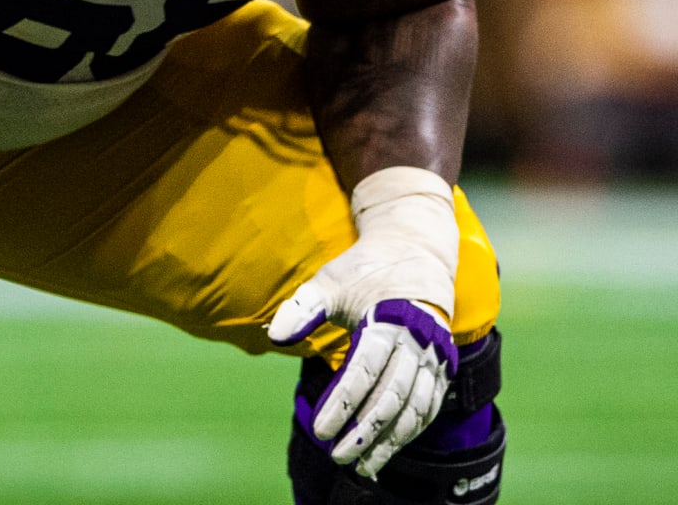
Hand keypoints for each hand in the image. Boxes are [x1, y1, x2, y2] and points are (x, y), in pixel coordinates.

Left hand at [266, 166, 459, 477]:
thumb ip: (304, 308)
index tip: (321, 429)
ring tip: (362, 466)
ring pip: (414, 409)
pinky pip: (428, 407)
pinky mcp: (441, 367)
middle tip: (336, 455)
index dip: (343, 404)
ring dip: (390, 441)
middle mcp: (417, 342)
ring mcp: (433, 357)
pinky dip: (409, 432)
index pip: (365, 371)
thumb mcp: (332, 279)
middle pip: (391, 397)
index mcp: (389, 319)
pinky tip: (387, 448)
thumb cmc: (366, 268)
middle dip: (364, 431)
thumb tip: (274, 334)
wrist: (415, 250)